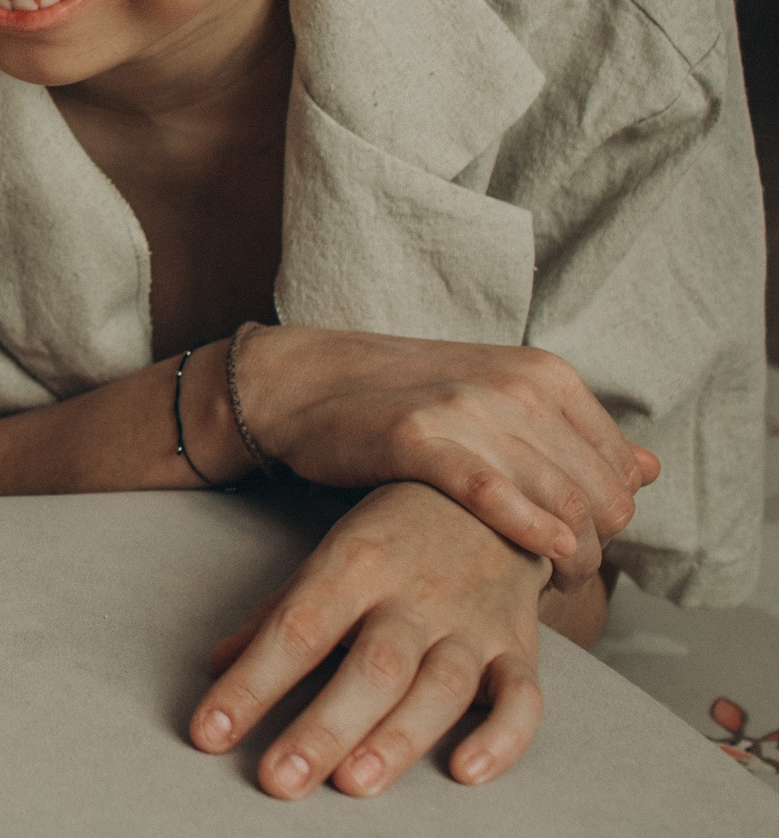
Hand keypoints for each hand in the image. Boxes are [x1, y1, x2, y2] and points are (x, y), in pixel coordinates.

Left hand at [191, 481, 547, 798]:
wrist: (488, 493)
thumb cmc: (391, 535)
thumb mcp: (328, 556)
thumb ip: (277, 612)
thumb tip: (218, 663)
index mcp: (354, 563)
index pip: (296, 629)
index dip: (251, 684)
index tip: (209, 733)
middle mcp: (415, 593)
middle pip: (371, 666)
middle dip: (323, 728)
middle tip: (279, 780)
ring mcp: (472, 622)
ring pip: (441, 686)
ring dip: (397, 739)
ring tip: (353, 784)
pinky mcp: (519, 647)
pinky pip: (522, 698)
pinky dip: (501, 737)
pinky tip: (465, 770)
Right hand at [241, 326, 655, 585]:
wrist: (305, 381)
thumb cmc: (404, 398)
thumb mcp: (499, 396)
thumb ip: (572, 432)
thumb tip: (649, 468)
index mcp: (544, 372)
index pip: (620, 467)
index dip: (611, 518)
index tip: (580, 544)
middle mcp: (516, 385)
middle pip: (599, 493)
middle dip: (596, 548)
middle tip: (563, 576)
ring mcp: (467, 410)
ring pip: (559, 500)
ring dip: (569, 557)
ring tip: (547, 583)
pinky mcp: (417, 438)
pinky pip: (491, 490)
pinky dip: (527, 526)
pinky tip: (544, 552)